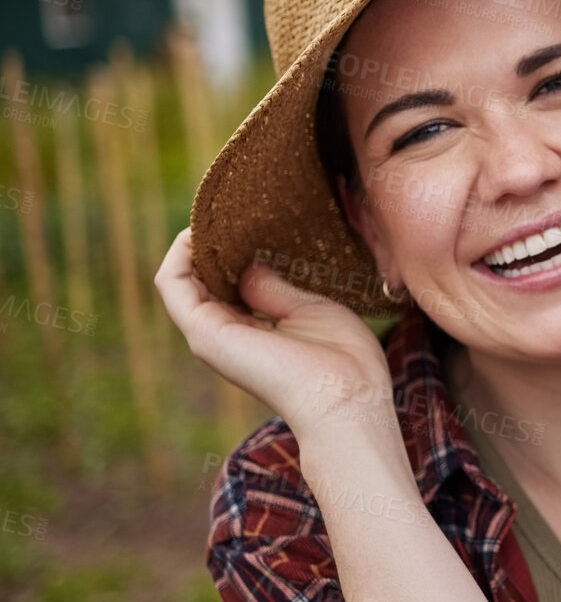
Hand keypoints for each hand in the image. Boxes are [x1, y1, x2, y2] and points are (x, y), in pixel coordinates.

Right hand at [155, 228, 401, 458]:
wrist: (346, 397)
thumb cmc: (342, 359)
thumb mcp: (309, 309)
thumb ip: (275, 288)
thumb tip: (250, 264)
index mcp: (250, 331)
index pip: (223, 285)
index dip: (226, 249)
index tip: (243, 217)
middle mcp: (224, 334)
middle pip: (198, 280)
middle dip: (208, 241)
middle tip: (227, 204)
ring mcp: (210, 335)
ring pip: (179, 280)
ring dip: (190, 242)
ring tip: (213, 209)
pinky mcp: (205, 332)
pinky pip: (172, 284)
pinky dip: (180, 253)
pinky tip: (200, 228)